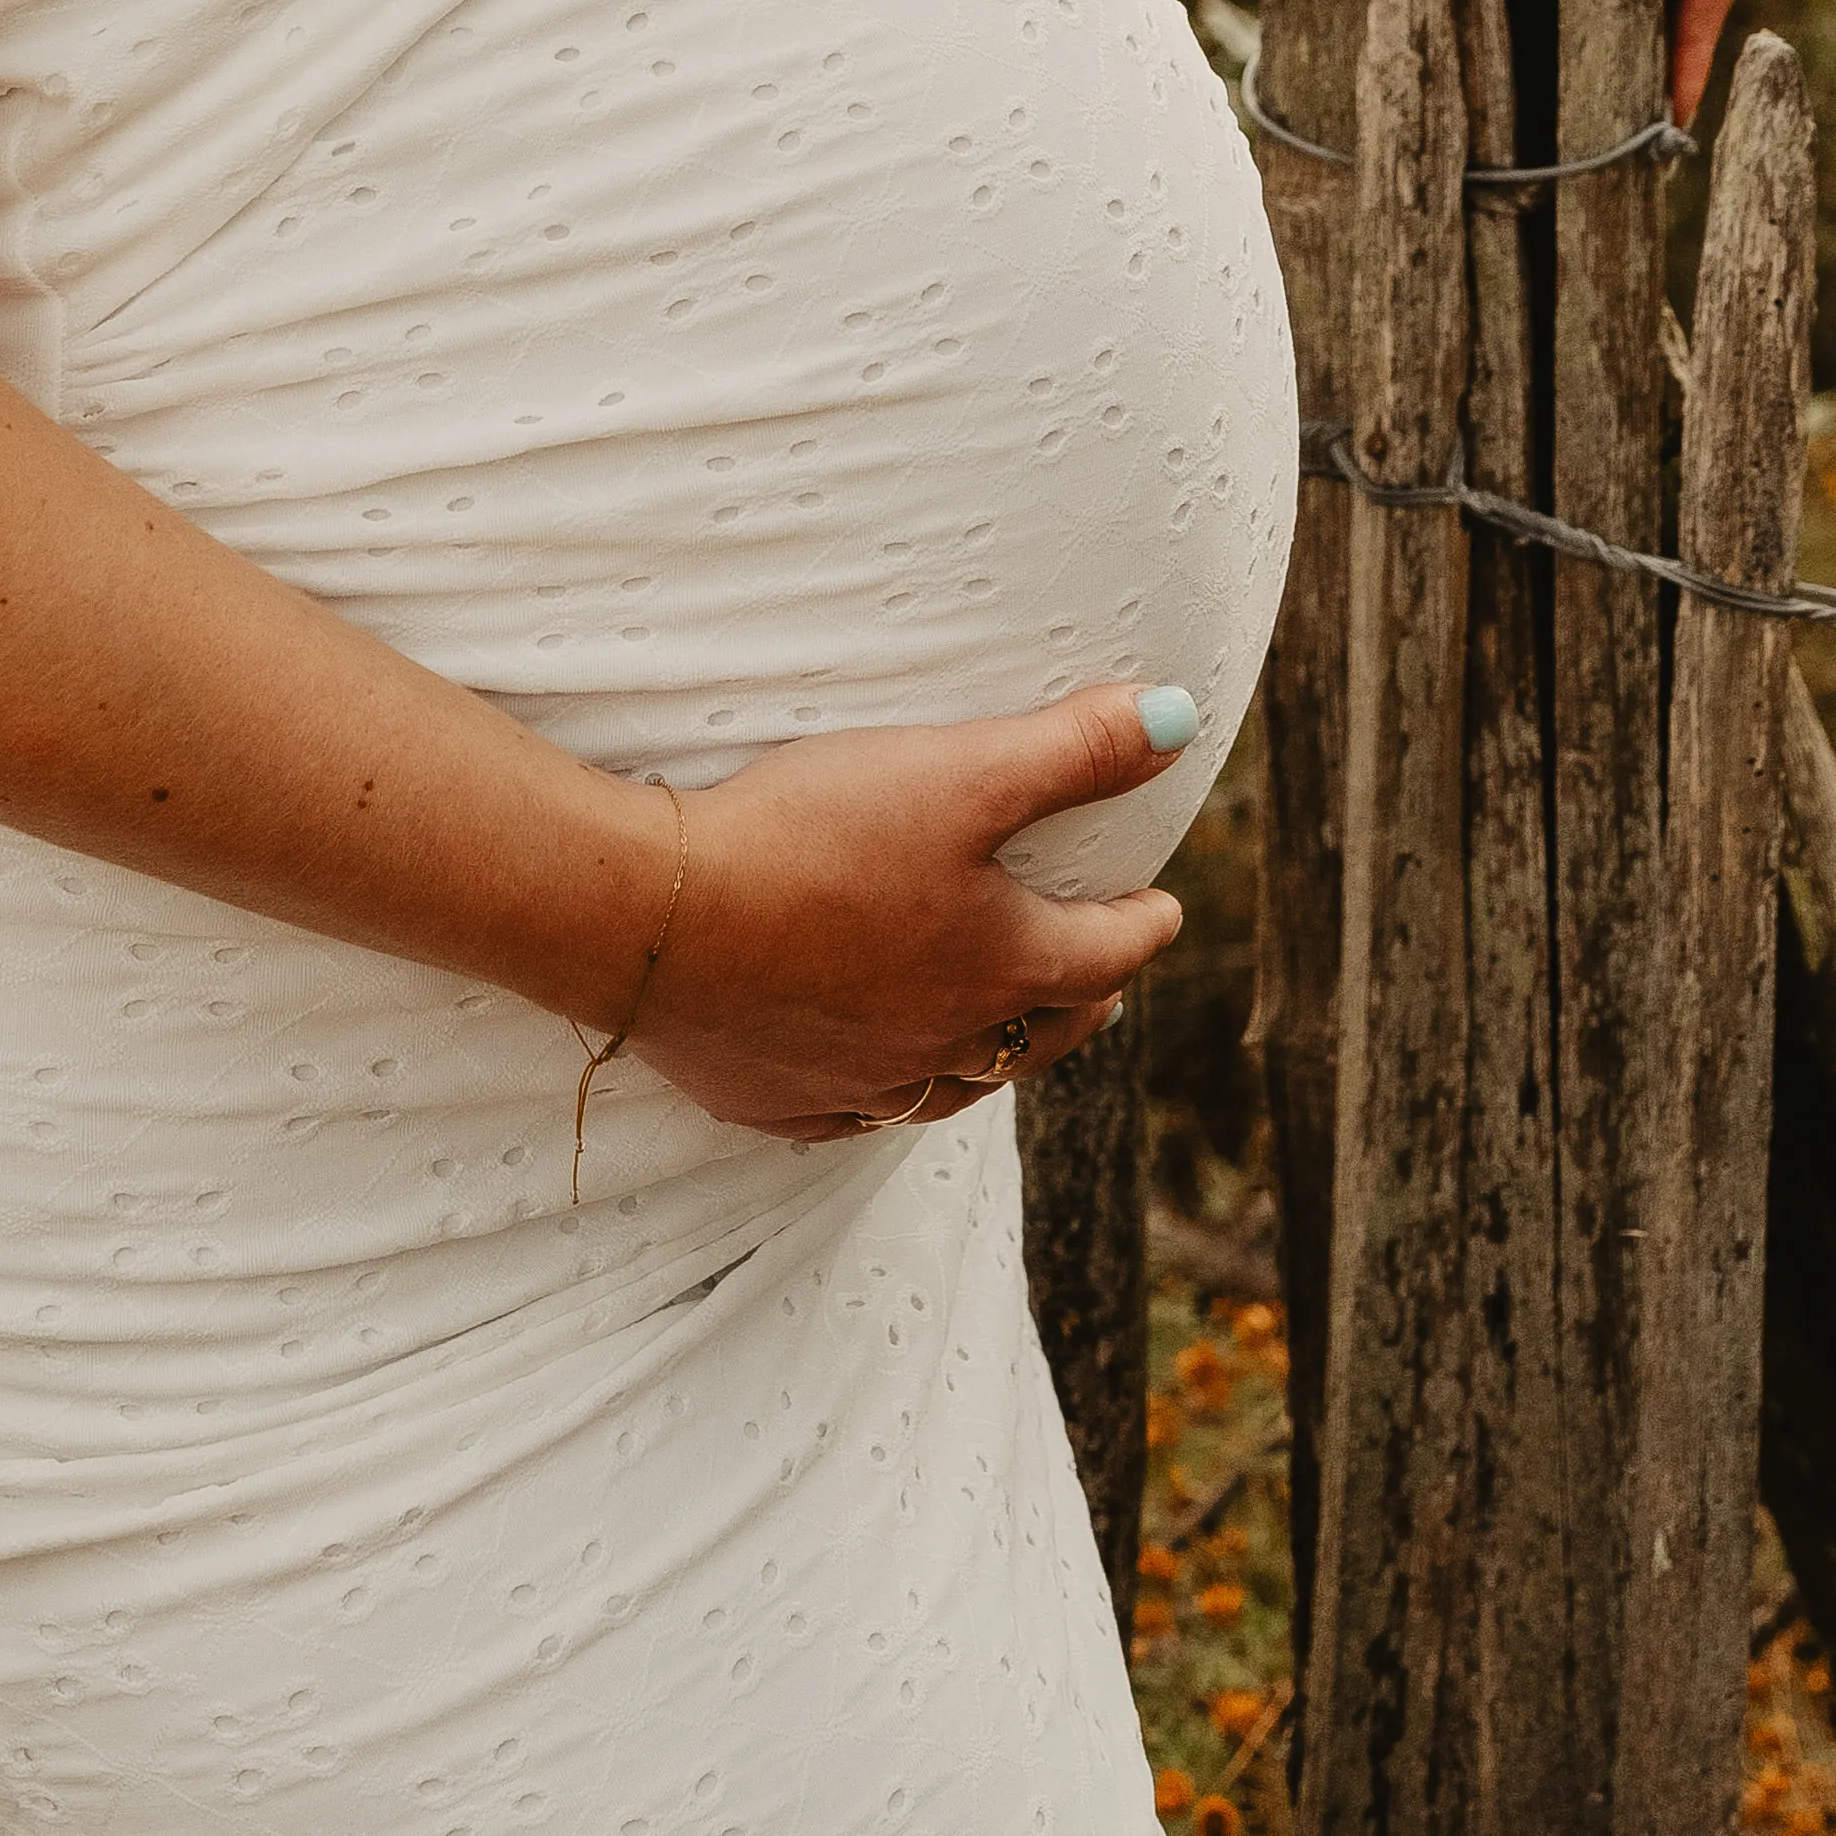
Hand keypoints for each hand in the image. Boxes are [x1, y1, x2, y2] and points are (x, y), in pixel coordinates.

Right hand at [634, 681, 1191, 1143]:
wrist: (657, 921)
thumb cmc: (814, 838)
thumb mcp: (959, 771)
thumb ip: (1072, 749)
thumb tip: (1178, 720)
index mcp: (996, 968)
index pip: (1102, 955)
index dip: (1141, 927)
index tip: (1163, 911)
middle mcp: (939, 1043)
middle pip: (1039, 1035)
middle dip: (1082, 1005)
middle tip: (1104, 985)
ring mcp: (854, 1082)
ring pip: (949, 1084)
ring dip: (992, 1060)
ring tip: (1005, 1038)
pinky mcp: (773, 1098)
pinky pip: (848, 1114)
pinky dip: (878, 1096)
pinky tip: (870, 1085)